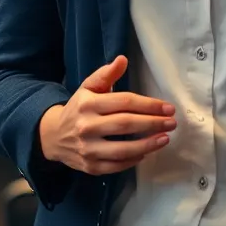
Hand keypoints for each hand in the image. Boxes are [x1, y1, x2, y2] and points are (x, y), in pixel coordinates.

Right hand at [38, 55, 176, 175]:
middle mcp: (86, 126)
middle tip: (171, 123)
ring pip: (122, 149)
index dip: (148, 105)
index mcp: (87, 103)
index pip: (124, 102)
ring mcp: (88, 149)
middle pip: (126, 125)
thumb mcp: (88, 87)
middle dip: (152, 123)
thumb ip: (106, 74)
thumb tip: (123, 59)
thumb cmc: (78, 108)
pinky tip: (146, 152)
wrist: (53, 136)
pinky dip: (133, 160)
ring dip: (147, 145)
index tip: (167, 107)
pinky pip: (116, 166)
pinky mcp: (90, 167)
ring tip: (165, 139)